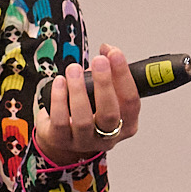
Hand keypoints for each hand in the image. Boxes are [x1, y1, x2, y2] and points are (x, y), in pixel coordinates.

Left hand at [34, 43, 142, 165]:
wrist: (63, 133)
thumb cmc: (88, 110)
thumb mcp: (104, 93)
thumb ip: (110, 72)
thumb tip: (108, 49)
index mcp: (126, 124)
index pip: (131, 102)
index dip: (124, 76)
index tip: (115, 54)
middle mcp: (108, 137)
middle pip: (109, 114)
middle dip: (104, 84)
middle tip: (99, 60)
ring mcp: (84, 142)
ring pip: (83, 120)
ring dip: (78, 90)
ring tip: (74, 69)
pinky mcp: (61, 141)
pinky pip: (60, 122)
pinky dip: (59, 99)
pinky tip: (60, 82)